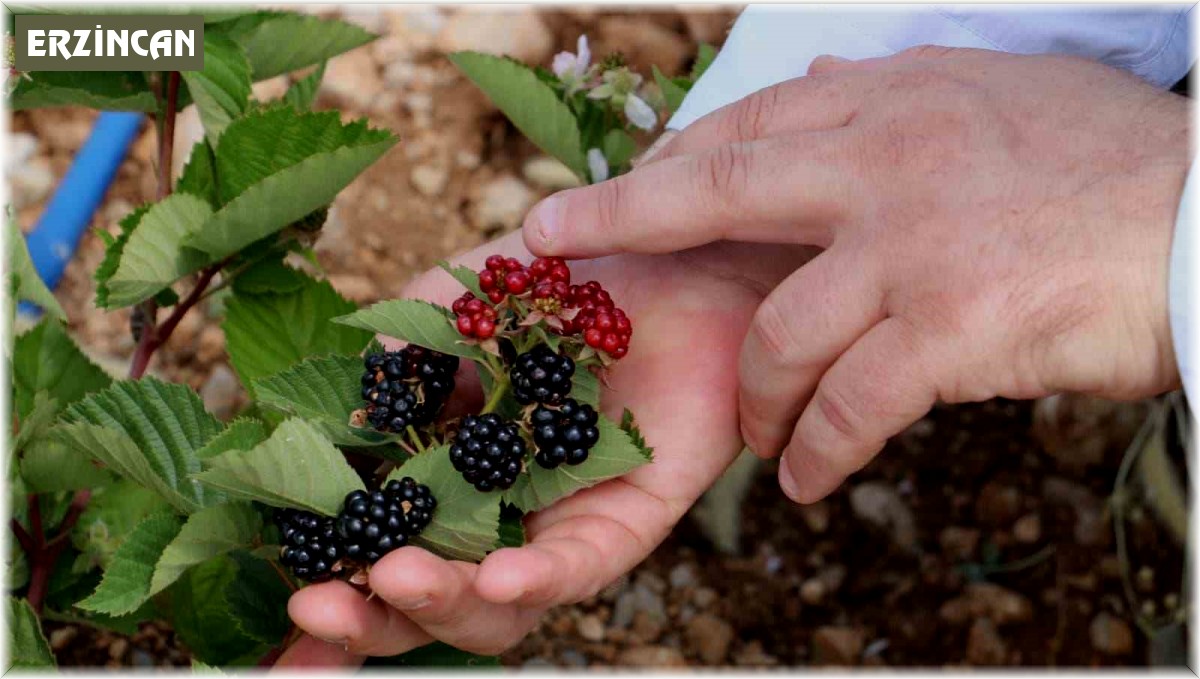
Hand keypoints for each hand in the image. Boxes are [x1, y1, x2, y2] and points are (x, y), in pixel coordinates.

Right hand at [277, 231, 814, 663]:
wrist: (666, 245)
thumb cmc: (560, 282)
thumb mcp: (455, 308)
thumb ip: (398, 361)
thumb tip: (341, 425)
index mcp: (447, 477)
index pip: (380, 552)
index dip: (334, 595)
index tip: (286, 611)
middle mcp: (502, 515)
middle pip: (431, 598)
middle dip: (368, 616)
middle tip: (314, 600)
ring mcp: (564, 521)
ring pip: (501, 602)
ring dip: (442, 601)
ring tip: (394, 576)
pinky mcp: (631, 516)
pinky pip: (587, 564)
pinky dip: (542, 576)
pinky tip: (502, 576)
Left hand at [519, 47, 1190, 503]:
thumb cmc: (1106, 164)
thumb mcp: (992, 95)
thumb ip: (893, 95)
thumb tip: (817, 83)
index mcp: (890, 108)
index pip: (745, 132)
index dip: (666, 169)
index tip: (607, 194)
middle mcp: (883, 168)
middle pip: (716, 192)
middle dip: (618, 218)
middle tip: (547, 245)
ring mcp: (910, 248)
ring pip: (783, 332)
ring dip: (760, 399)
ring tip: (763, 440)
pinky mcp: (949, 329)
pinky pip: (851, 404)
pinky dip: (819, 450)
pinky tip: (809, 480)